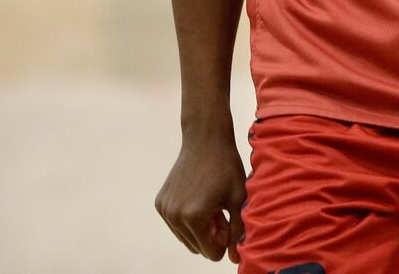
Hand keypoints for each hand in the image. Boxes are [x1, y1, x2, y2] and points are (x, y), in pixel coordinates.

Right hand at [154, 128, 247, 262]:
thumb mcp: (238, 199)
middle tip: (220, 209)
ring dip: (201, 228)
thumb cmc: (226, 168)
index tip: (228, 219)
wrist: (205, 139)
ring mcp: (164, 210)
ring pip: (187, 239)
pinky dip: (188, 219)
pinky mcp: (160, 203)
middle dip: (212, 235)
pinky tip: (198, 197)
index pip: (211, 253)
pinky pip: (177, 226)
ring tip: (211, 203)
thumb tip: (234, 260)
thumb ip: (238, 232)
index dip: (224, 239)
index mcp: (194, 217)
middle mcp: (174, 216)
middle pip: (198, 248)